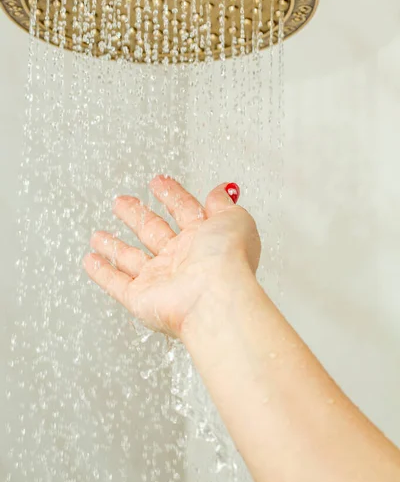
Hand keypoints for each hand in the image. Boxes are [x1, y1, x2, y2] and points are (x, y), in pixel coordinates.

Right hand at [83, 176, 260, 337]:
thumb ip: (223, 205)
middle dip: (137, 215)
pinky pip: (117, 284)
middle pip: (153, 232)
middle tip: (121, 202)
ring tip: (98, 234)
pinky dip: (102, 273)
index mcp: (204, 239)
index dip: (171, 195)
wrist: (215, 297)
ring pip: (132, 259)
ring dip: (114, 246)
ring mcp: (161, 280)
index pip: (184, 211)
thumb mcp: (234, 219)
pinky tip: (91, 261)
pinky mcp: (141, 298)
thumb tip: (219, 193)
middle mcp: (182, 260)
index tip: (158, 183)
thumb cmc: (228, 259)